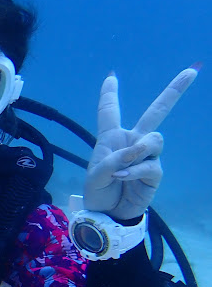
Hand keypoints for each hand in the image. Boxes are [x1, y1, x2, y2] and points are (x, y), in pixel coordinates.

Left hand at [84, 65, 198, 220]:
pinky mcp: (154, 172)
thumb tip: (137, 150)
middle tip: (192, 71)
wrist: (108, 215)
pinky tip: (123, 177)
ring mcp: (145, 156)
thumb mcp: (95, 175)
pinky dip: (135, 171)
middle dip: (174, 91)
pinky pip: (151, 164)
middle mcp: (131, 142)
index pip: (110, 112)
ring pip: (154, 139)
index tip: (111, 77)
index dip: (109, 95)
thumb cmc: (98, 192)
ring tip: (121, 169)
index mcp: (111, 138)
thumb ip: (113, 159)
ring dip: (138, 151)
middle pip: (156, 112)